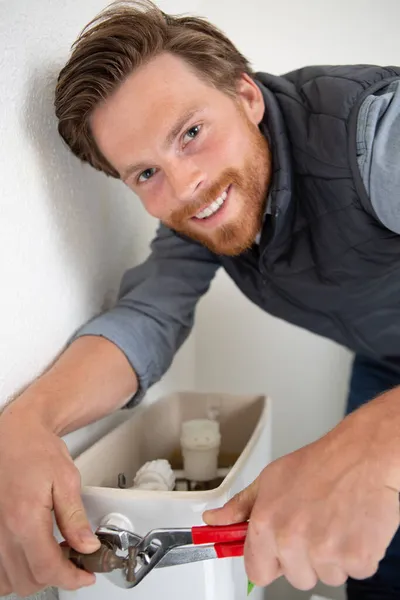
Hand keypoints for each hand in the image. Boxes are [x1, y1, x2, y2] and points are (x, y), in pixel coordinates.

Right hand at [0, 398, 100, 595]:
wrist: (15, 435)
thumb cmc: (37, 450)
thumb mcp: (67, 480)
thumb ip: (75, 518)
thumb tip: (87, 546)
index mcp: (24, 519)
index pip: (48, 569)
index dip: (72, 578)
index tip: (85, 575)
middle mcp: (2, 531)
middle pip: (28, 581)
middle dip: (55, 577)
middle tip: (74, 560)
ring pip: (10, 580)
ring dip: (33, 576)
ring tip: (53, 555)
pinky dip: (14, 571)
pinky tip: (30, 554)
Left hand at [204, 393, 399, 589]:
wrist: (363, 454)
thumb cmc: (320, 463)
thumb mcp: (270, 478)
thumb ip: (240, 506)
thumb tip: (213, 520)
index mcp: (267, 522)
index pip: (256, 571)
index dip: (270, 560)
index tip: (279, 549)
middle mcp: (293, 540)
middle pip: (295, 576)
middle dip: (304, 557)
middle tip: (315, 523)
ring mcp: (326, 551)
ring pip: (325, 576)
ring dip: (332, 557)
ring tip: (335, 521)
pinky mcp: (358, 557)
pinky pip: (354, 573)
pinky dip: (358, 555)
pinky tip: (353, 526)